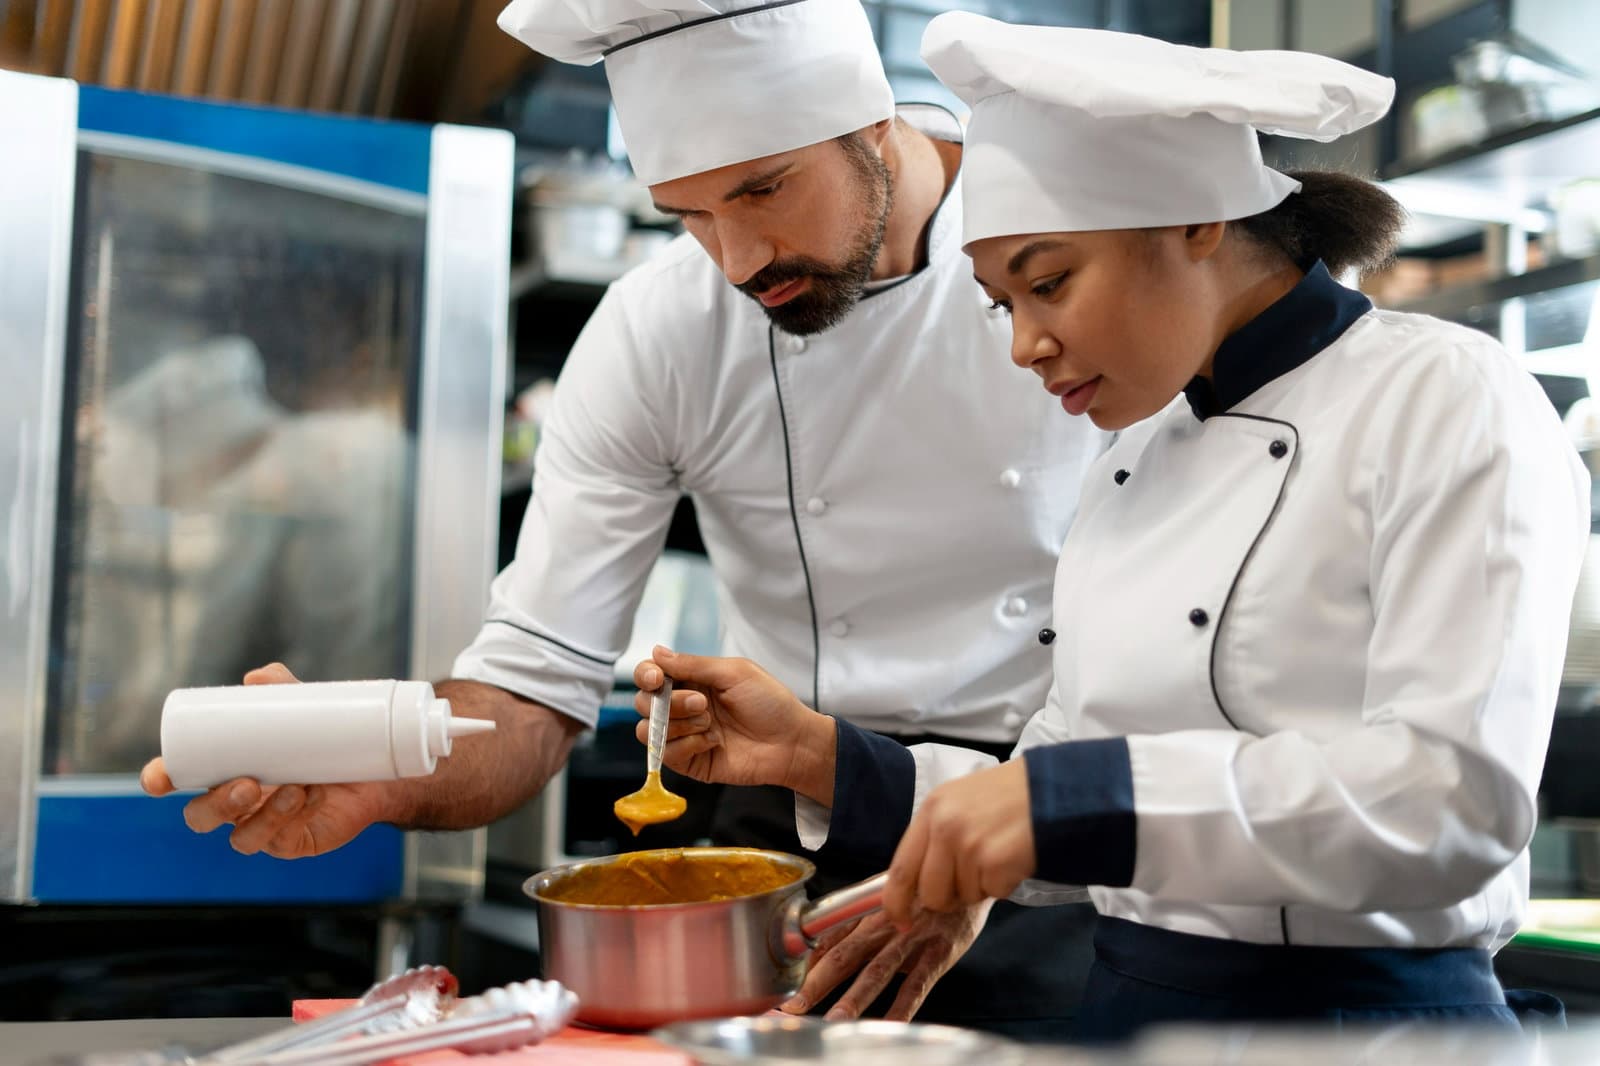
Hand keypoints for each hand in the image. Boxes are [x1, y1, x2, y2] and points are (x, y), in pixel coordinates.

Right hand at [139, 662, 398, 857]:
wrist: (374, 769)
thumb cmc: (325, 738)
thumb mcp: (304, 709)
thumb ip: (282, 689)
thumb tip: (257, 678)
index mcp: (223, 770)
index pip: (179, 779)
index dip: (162, 780)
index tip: (160, 780)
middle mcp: (236, 803)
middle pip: (201, 816)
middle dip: (216, 804)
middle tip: (248, 783)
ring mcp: (262, 826)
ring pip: (241, 836)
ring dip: (264, 815)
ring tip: (293, 787)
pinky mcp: (291, 842)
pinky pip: (282, 839)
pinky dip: (294, 817)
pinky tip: (311, 795)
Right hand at [633, 646, 835, 801]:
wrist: (791, 742)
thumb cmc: (770, 703)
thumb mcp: (734, 673)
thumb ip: (692, 664)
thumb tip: (657, 652)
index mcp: (693, 681)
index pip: (651, 675)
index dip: (646, 675)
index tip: (657, 678)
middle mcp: (683, 707)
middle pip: (643, 702)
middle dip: (669, 701)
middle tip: (702, 703)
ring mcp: (684, 735)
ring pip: (648, 730)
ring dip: (678, 724)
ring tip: (710, 723)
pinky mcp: (689, 761)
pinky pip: (666, 753)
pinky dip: (688, 745)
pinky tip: (714, 742)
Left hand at [783, 900, 992, 1020]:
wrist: (967, 873)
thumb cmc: (920, 891)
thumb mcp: (883, 899)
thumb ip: (852, 927)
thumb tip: (815, 956)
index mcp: (866, 908)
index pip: (827, 936)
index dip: (804, 962)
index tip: (783, 984)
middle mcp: (885, 921)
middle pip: (845, 954)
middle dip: (817, 982)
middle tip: (794, 1006)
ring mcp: (912, 936)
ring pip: (878, 969)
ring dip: (855, 997)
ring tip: (835, 1020)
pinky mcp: (940, 951)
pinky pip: (918, 983)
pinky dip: (904, 1007)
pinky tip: (890, 1025)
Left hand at [884, 760, 1035, 926]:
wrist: (1054, 787)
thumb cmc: (1009, 796)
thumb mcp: (960, 802)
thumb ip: (936, 836)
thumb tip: (919, 884)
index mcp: (931, 810)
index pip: (900, 868)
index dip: (896, 901)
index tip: (901, 920)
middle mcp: (944, 827)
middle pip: (929, 893)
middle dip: (949, 897)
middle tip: (973, 878)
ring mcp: (968, 845)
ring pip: (962, 897)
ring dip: (981, 886)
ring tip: (998, 855)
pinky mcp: (994, 862)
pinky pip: (991, 894)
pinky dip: (1004, 884)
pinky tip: (1014, 858)